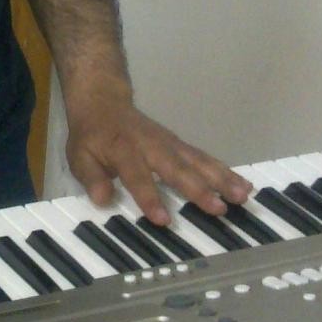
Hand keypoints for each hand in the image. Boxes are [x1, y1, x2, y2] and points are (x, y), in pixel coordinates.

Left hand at [64, 86, 250, 225]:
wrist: (104, 101)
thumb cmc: (92, 136)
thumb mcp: (79, 156)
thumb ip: (91, 177)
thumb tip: (102, 199)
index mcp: (123, 150)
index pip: (137, 175)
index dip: (149, 197)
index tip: (163, 220)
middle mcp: (152, 146)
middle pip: (177, 168)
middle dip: (199, 189)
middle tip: (219, 209)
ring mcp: (170, 144)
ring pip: (198, 162)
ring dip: (221, 179)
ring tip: (242, 196)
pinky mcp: (180, 145)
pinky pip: (204, 158)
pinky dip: (225, 171)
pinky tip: (242, 184)